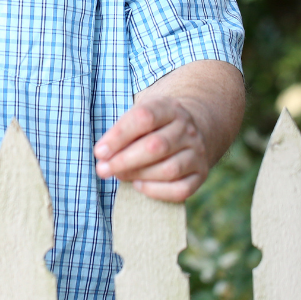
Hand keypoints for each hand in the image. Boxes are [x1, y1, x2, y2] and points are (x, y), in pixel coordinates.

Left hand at [93, 97, 208, 202]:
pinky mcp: (201, 174)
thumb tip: (104, 157)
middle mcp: (186, 129)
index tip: (99, 151)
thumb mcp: (140, 115)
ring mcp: (197, 153)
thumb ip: (122, 132)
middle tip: (103, 169)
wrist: (191, 129)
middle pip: (156, 146)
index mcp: (169, 108)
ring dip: (138, 175)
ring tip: (119, 175)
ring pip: (169, 170)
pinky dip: (156, 191)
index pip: (144, 118)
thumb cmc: (154, 125)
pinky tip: (139, 185)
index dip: (119, 136)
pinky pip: (181, 189)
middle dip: (125, 160)